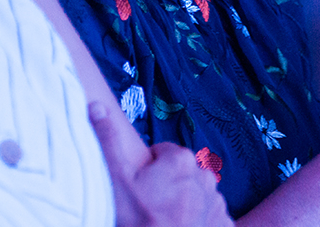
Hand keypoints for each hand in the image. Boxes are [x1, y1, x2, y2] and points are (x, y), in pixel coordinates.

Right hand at [89, 102, 232, 226]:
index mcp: (181, 160)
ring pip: (195, 194)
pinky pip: (210, 216)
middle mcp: (204, 175)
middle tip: (149, 207)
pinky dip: (200, 221)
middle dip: (166, 185)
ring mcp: (216, 201)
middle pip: (179, 173)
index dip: (148, 171)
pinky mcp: (225, 223)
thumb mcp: (117, 181)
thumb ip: (108, 140)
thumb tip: (95, 104)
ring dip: (183, 203)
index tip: (140, 190)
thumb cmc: (137, 221)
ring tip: (164, 221)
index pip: (162, 154)